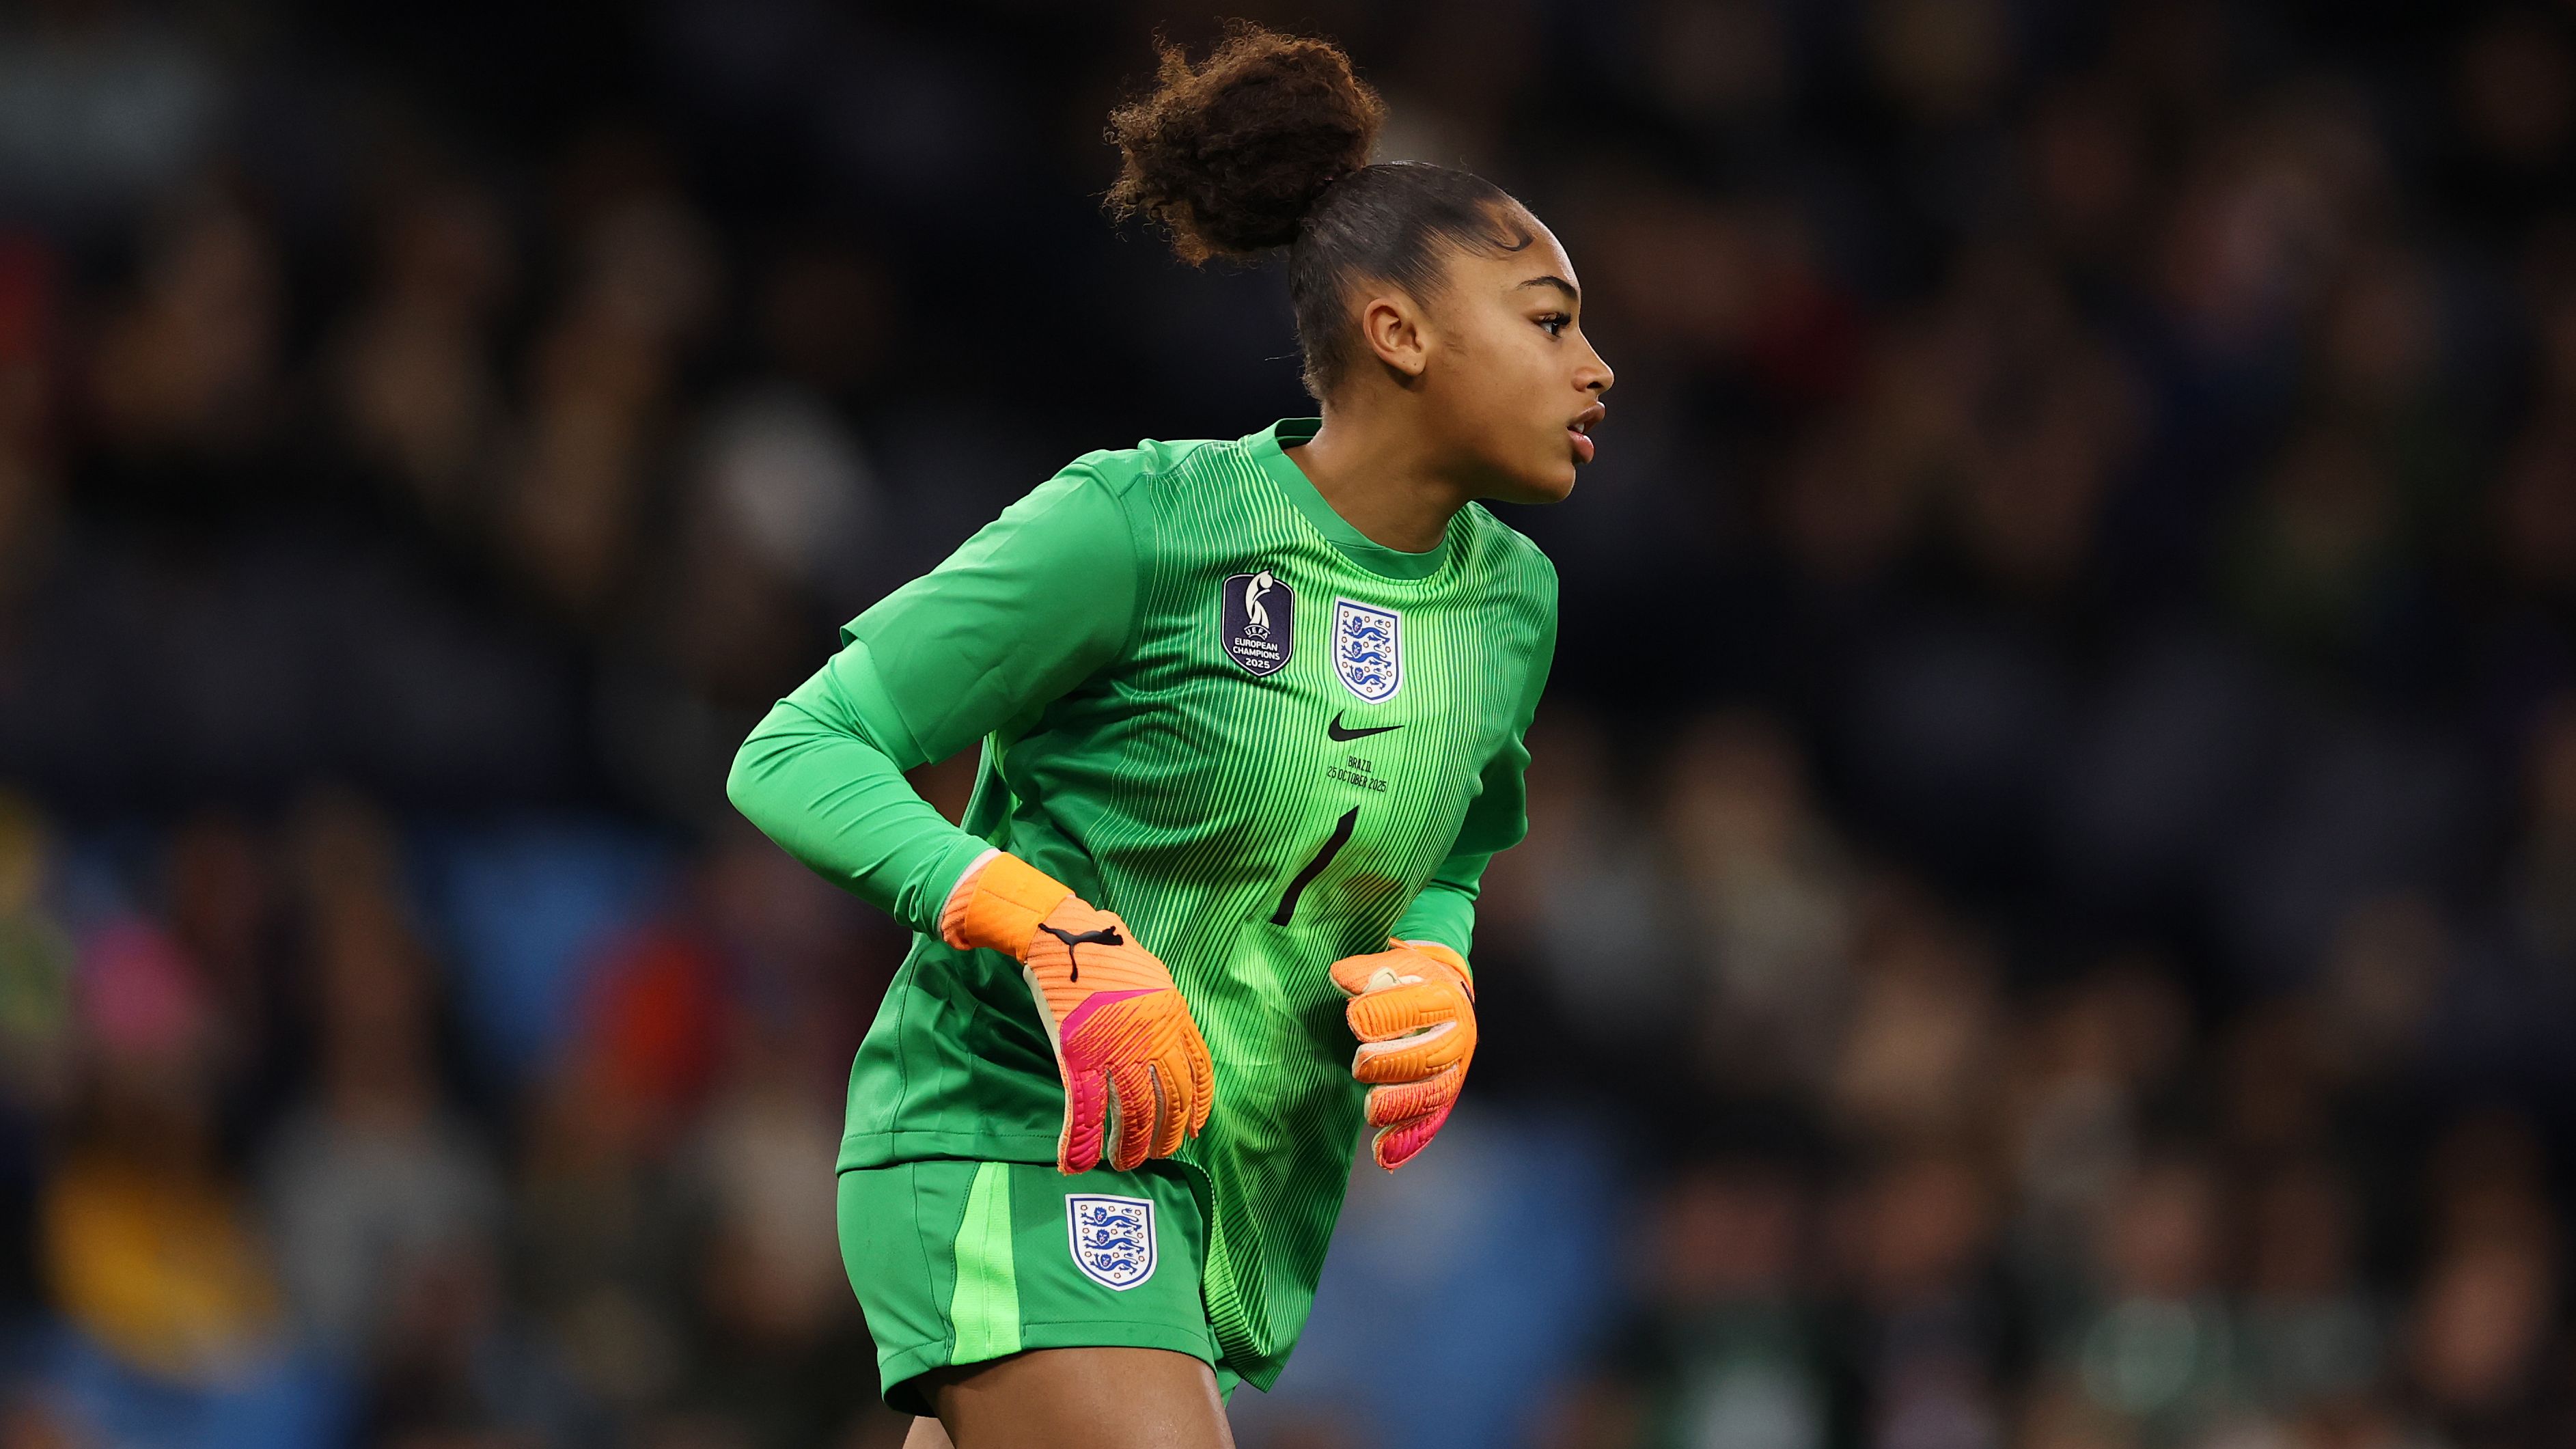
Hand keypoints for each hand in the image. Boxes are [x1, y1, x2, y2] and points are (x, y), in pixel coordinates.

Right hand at [942, 852, 1214, 1172]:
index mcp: (1172, 1016)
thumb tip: (1168, 1042)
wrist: (1065, 935)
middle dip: (1164, 1135)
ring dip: (1128, 1145)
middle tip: (1156, 1155)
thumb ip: (1164, 1012)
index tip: (1194, 1131)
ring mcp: (1114, 1048)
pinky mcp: (1079, 1055)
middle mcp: (1151, 1036)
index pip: (1197, 1071)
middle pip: (1168, 1099)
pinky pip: (1085, 1108)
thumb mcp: (1152, 978)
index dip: (1198, 1107)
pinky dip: (1081, 1140)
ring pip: (1131, 1111)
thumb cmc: (1106, 952)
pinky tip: (1078, 1162)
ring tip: (1123, 1164)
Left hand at [1329, 939, 1474, 1169]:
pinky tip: (1382, 1156)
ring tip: (1370, 1111)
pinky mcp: (1443, 1099)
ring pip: (1433, 1095)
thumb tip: (1340, 978)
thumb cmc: (1407, 980)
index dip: (1387, 1013)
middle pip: (1430, 1056)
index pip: (1419, 1007)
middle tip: (1360, 1066)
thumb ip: (1366, 972)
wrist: (1446, 994)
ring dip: (1401, 1106)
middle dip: (1394, 1062)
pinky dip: (1407, 1142)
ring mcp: (1453, 1072)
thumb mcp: (1391, 966)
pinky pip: (1430, 1125)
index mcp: (1444, 998)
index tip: (1354, 1018)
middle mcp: (1456, 1037)